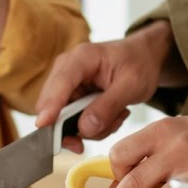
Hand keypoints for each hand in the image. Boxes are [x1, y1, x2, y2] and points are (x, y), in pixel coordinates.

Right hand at [35, 29, 166, 153]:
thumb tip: (83, 129)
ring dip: (94, 127)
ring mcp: (67, 86)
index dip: (50, 106)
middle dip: (79, 126)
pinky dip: (95, 126)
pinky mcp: (72, 99)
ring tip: (119, 113)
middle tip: (108, 127)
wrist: (144, 58)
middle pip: (53, 107)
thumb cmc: (139, 64)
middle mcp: (67, 70)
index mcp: (81, 58)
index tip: (43, 126)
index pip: (60, 83)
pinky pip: (75, 123)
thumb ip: (108, 107)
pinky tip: (114, 114)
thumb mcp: (132, 85)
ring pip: (65, 121)